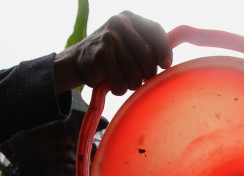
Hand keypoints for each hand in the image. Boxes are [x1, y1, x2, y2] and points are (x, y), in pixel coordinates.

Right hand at [54, 11, 172, 94]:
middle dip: (147, 73)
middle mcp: (119, 24)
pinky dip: (120, 89)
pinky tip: (113, 84)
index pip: (156, 31)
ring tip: (125, 81)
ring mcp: (109, 39)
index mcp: (130, 18)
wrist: (76, 60)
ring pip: (135, 73)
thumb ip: (146, 45)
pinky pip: (121, 82)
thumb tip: (167, 61)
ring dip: (132, 84)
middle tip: (140, 78)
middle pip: (148, 57)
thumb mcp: (127, 41)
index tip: (165, 64)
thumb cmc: (111, 55)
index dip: (164, 50)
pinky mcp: (100, 56)